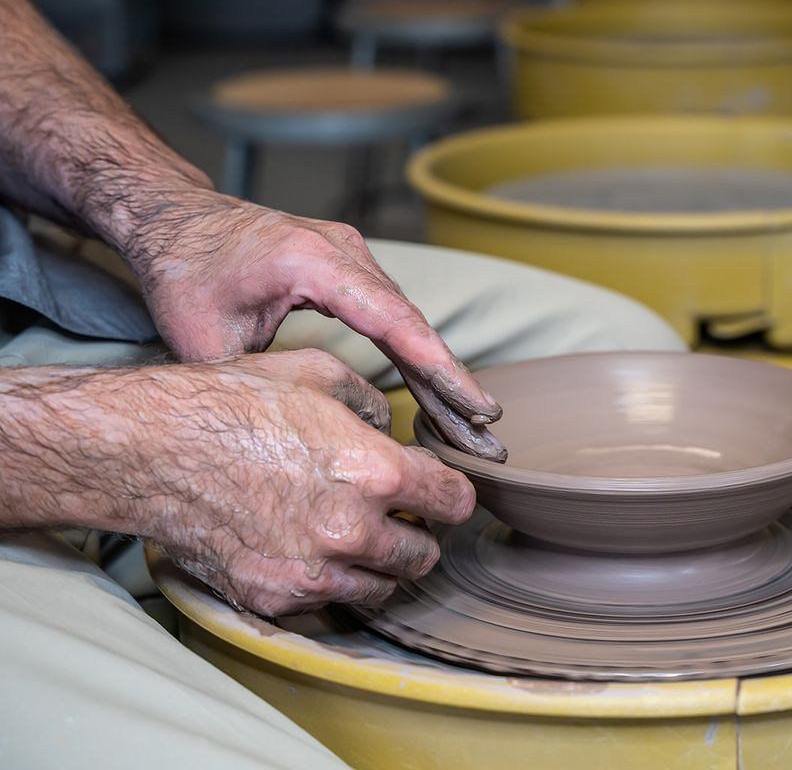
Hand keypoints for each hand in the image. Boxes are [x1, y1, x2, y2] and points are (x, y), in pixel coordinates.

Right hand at [0, 350, 474, 614]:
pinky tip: (312, 551)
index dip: (452, 494)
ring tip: (357, 536)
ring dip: (379, 565)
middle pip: (424, 555)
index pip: (455, 503)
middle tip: (398, 516)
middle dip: (418, 534)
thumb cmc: (229, 403)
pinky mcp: (274, 598)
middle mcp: (352, 531)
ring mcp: (312, 572)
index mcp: (374, 472)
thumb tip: (389, 421)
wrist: (150, 450)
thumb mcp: (314, 372)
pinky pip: (329, 604)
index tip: (441, 492)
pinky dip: (331, 584)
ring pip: (382, 588)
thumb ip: (368, 400)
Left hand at [124, 189, 505, 460]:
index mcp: (313, 261)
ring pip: (409, 323)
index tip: (474, 404)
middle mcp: (344, 252)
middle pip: (413, 325)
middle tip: (488, 435)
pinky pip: (393, 318)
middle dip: (453, 384)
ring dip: (440, 375)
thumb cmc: (185, 268)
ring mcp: (353, 257)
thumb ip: (253, 384)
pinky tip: (437, 397)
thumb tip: (293, 437)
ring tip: (473, 427)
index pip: (392, 320)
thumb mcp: (202, 337)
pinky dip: (416, 358)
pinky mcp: (351, 271)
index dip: (437, 367)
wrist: (175, 217)